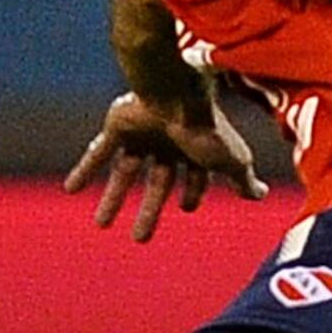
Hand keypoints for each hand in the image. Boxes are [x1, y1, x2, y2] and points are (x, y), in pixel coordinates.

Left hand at [62, 89, 266, 241]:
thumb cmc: (206, 129)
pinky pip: (97, 152)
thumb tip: (260, 194)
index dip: (191, 193)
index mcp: (195, 147)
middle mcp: (167, 141)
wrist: (175, 94)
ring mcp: (141, 134)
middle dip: (149, 211)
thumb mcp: (232, 160)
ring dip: (113, 198)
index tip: (186, 207)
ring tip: (101, 224)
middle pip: (157, 182)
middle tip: (140, 239)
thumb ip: (243, 179)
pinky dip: (84, 170)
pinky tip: (71, 190)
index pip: (193, 176)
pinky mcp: (118, 126)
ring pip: (125, 172)